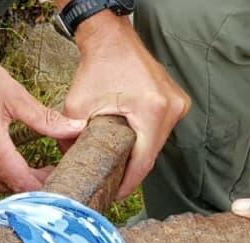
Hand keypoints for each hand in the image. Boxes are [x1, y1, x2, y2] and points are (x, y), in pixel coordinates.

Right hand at [0, 39, 85, 192]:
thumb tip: (76, 128)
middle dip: (36, 184)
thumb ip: (46, 119)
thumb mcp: (14, 96)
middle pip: (12, 188)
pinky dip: (2, 178)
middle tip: (55, 170)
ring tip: (39, 169)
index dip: (46, 186)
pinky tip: (16, 166)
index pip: (23, 183)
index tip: (62, 177)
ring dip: (19, 183)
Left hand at [63, 17, 190, 199]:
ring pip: (158, 143)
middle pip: (152, 153)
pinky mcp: (179, 102)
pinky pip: (162, 130)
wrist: (112, 39)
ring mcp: (179, 105)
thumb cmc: (98, 67)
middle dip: (132, 169)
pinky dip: (146, 138)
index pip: (144, 161)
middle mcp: (172, 108)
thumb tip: (70, 166)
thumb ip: (71, 137)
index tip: (116, 195)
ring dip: (140, 154)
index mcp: (152, 110)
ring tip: (121, 166)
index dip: (129, 183)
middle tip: (114, 183)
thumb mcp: (78, 105)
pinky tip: (131, 144)